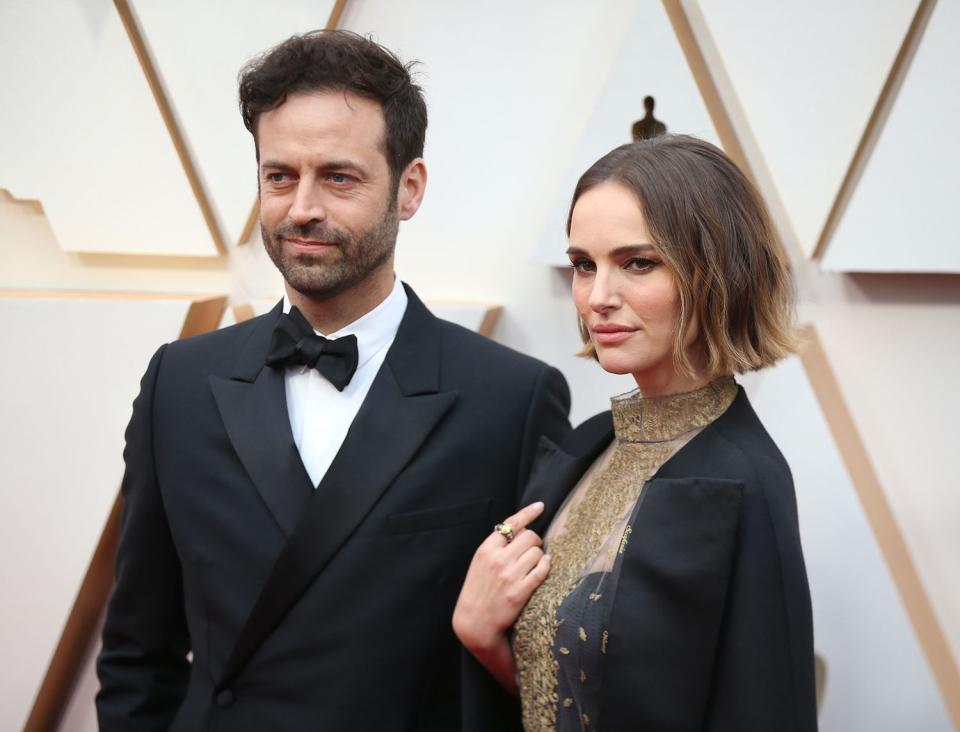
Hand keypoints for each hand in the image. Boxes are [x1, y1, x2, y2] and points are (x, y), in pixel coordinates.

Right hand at [453, 501, 550, 653]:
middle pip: (530, 536)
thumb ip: (497, 546)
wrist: (474, 622)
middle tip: (532, 550)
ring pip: (538, 552)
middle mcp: (498, 560)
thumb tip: (521, 529)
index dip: (528, 513)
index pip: (511, 524)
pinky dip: (546, 566)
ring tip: (533, 564)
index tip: (540, 506)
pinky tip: (544, 566)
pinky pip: (542, 570)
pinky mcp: (520, 592)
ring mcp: (509, 576)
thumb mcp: (480, 563)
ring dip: (539, 556)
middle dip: (535, 541)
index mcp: (486, 549)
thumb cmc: (478, 590)